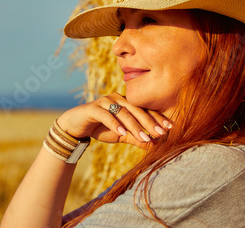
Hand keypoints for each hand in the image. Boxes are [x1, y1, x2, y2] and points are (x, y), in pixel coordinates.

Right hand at [57, 93, 171, 147]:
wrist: (75, 126)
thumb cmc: (100, 128)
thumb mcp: (121, 135)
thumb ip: (137, 138)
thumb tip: (156, 146)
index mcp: (126, 103)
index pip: (144, 109)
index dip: (157, 118)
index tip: (170, 128)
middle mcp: (117, 99)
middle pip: (136, 109)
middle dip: (150, 122)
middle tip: (161, 133)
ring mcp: (105, 102)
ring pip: (123, 113)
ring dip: (134, 126)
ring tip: (145, 137)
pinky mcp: (93, 108)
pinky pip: (106, 115)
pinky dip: (114, 124)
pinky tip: (122, 133)